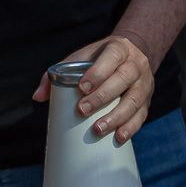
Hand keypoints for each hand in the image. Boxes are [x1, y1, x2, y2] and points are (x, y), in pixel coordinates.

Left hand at [36, 34, 153, 144]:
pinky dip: (131, 127)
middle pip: (123, 79)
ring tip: (98, 129)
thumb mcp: (81, 57)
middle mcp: (135, 64)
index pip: (111, 57)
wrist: (133, 54)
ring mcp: (144, 83)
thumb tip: (38, 96)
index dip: (97, 72)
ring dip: (117, 117)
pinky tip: (119, 137)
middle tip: (82, 110)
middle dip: (102, 97)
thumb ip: (58, 73)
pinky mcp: (147, 100)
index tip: (81, 88)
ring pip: (134, 100)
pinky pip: (142, 115)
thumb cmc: (100, 58)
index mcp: (118, 48)